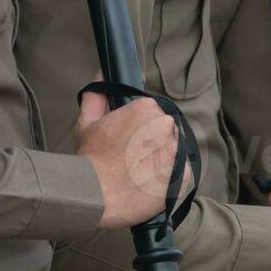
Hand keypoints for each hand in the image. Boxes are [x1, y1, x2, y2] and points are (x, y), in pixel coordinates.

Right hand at [75, 89, 182, 229]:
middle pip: (165, 131)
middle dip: (151, 143)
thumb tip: (102, 75)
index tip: (128, 141)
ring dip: (160, 160)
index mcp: (147, 108)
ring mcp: (176, 151)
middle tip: (130, 158)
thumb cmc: (90, 159)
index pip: (152, 113)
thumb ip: (97, 95)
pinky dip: (167, 179)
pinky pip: (180, 174)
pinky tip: (147, 184)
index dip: (139, 128)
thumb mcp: (87, 122)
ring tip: (137, 173)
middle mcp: (166, 126)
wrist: (95, 195)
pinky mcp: (183, 176)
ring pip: (173, 152)